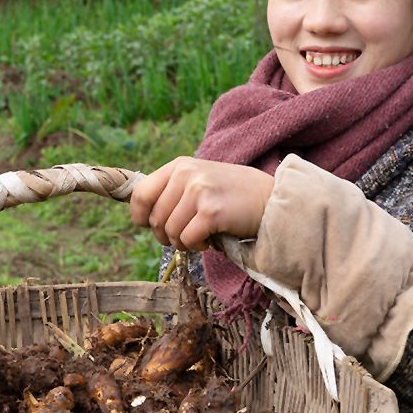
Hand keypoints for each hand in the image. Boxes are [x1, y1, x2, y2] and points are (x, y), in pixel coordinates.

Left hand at [129, 157, 273, 250]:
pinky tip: (209, 241)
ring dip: (182, 243)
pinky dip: (196, 247)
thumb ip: (173, 192)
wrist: (272, 200)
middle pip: (155, 219)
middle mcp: (186, 174)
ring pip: (170, 232)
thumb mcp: (200, 181)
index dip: (141, 216)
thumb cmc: (234, 196)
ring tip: (200, 238)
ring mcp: (198, 191)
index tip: (150, 226)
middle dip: (166, 236)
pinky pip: (187, 239)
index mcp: (179, 166)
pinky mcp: (211, 211)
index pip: (140, 194)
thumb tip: (143, 217)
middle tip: (186, 237)